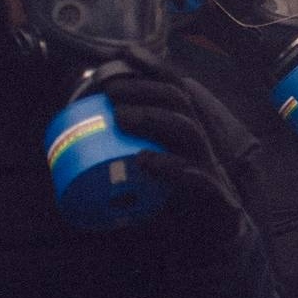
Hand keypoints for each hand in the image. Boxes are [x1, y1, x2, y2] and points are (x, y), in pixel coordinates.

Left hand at [98, 67, 244, 249]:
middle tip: (110, 91)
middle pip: (181, 102)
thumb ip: (129, 151)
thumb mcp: (150, 170)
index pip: (177, 89)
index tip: (125, 51)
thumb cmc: (178, 205)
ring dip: (152, 118)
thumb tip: (81, 136)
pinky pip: (197, 179)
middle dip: (145, 89)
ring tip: (120, 118)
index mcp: (190, 133)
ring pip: (189, 131)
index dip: (154, 67)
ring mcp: (211, 171)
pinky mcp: (216, 200)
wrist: (214, 245)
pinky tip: (145, 162)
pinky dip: (170, 168)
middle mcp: (203, 145)